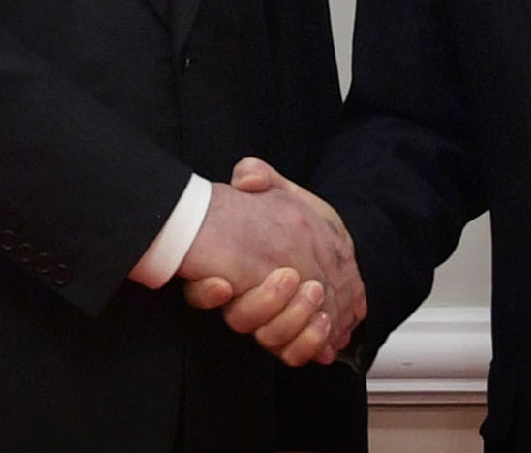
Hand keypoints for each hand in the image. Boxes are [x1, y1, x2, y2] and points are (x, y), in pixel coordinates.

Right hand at [178, 156, 364, 364]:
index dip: (206, 293)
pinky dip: (310, 343)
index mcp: (231, 268)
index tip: (223, 284)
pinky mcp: (294, 338)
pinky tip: (324, 323)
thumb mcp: (276, 190)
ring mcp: (270, 321)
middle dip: (266, 302)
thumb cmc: (293, 217)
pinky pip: (295, 354)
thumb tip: (246, 177)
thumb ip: (258, 177)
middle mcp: (245, 300)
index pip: (203, 291)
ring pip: (270, 338)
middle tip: (289, 277)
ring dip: (294, 321)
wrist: (327, 239)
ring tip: (315, 294)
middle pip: (241, 319)